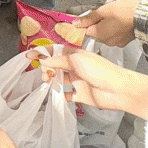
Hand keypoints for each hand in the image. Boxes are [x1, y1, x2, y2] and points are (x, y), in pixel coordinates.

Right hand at [27, 47, 147, 118]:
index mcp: (76, 56)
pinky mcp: (80, 95)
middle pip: (56, 66)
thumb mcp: (77, 61)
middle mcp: (76, 67)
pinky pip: (66, 95)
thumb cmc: (100, 71)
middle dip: (46, 68)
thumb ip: (58, 60)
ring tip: (47, 82)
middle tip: (42, 73)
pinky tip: (54, 94)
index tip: (30, 55)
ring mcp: (78, 81)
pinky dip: (59, 95)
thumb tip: (44, 60)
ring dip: (51, 80)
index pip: (56, 52)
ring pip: (59, 80)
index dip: (43, 53)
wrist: (117, 90)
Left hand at [73, 0, 138, 46]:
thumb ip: (88, 17)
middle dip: (94, 24)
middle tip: (101, 14)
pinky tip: (119, 22)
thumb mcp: (104, 10)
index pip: (83, 32)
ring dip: (104, 27)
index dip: (81, 25)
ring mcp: (116, 43)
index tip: (79, 21)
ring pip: (104, 35)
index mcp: (98, 34)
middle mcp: (106, 41)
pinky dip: (114, 30)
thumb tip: (76, 23)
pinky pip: (114, 36)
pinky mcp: (124, 42)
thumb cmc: (126, 12)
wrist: (146, 17)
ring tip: (112, 16)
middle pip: (94, 33)